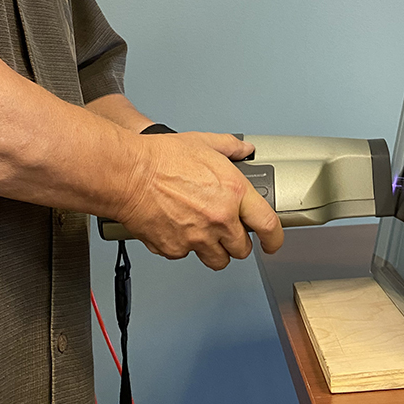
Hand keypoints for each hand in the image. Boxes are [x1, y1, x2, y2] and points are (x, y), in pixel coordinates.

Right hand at [116, 131, 283, 268]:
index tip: (272, 242)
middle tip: (228, 232)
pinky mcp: (175, 249)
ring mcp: (197, 238)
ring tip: (202, 233)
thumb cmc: (162, 157)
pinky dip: (183, 246)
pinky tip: (176, 227)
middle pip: (242, 250)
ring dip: (214, 250)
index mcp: (234, 193)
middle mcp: (220, 219)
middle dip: (238, 243)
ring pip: (217, 260)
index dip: (274, 239)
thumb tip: (244, 149)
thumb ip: (230, 147)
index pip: (268, 226)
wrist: (128, 174)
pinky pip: (186, 255)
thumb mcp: (204, 143)